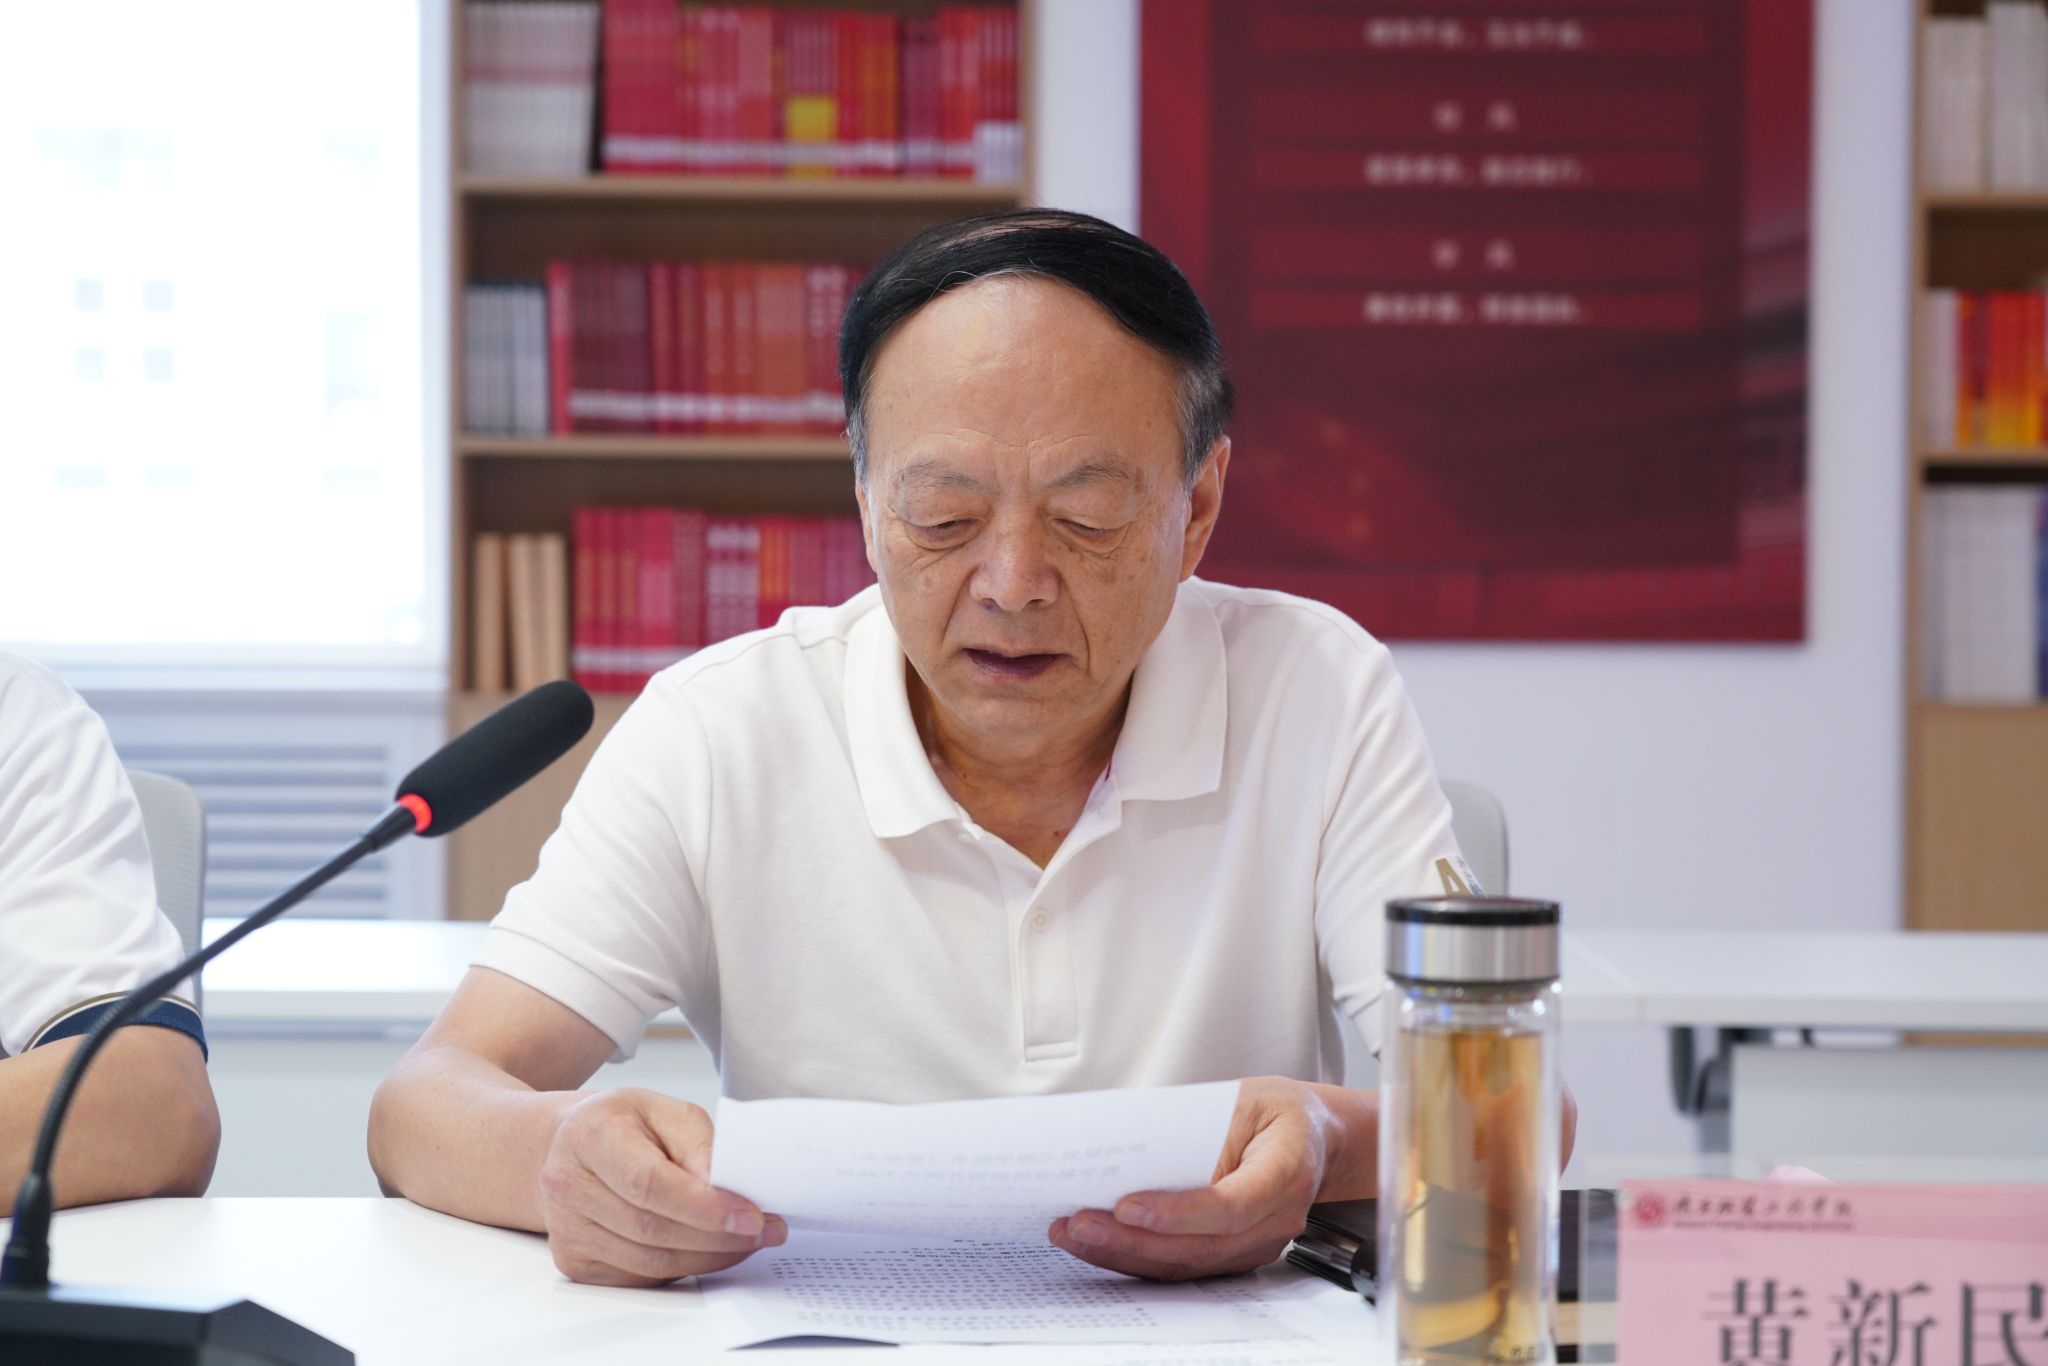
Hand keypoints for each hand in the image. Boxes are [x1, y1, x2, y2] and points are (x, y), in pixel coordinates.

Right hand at [537, 1087, 785, 1286]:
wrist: (569, 1146)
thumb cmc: (622, 1125)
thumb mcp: (666, 1111)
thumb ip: (700, 1145)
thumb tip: (728, 1190)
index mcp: (590, 1135)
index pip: (648, 1182)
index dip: (703, 1206)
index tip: (749, 1216)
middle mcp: (569, 1184)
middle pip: (652, 1228)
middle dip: (718, 1236)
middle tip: (764, 1230)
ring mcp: (568, 1229)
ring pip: (649, 1262)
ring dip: (708, 1257)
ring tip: (746, 1242)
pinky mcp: (576, 1262)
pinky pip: (640, 1276)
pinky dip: (683, 1269)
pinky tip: (708, 1250)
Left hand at [1048, 1077, 1334, 1280]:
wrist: (1314, 1138)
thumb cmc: (1274, 1112)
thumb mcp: (1242, 1097)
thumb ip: (1196, 1127)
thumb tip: (1130, 1153)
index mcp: (1287, 1170)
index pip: (1231, 1206)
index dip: (1178, 1213)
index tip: (1126, 1207)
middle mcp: (1277, 1220)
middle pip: (1200, 1246)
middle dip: (1131, 1241)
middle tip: (1077, 1224)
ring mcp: (1258, 1246)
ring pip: (1187, 1264)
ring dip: (1124, 1254)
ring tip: (1073, 1234)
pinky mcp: (1235, 1255)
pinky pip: (1185, 1265)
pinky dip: (1138, 1257)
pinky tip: (1098, 1243)